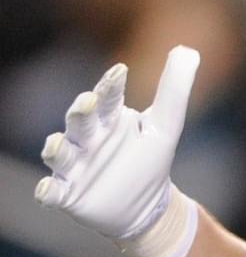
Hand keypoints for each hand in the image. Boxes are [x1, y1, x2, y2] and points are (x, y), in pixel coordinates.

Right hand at [36, 46, 199, 238]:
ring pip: (59, 153)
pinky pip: (51, 192)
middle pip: (79, 121)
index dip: (111, 85)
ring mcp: (74, 166)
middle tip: (88, 101)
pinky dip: (47, 191)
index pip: (107, 98)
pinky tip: (47, 190)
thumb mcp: (166, 126)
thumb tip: (187, 49)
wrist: (145, 207)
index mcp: (109, 119)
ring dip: (56, 148)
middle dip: (81, 111)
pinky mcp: (68, 194)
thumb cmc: (149, 159)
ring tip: (57, 144)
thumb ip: (175, 89)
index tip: (121, 71)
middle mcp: (87, 139)